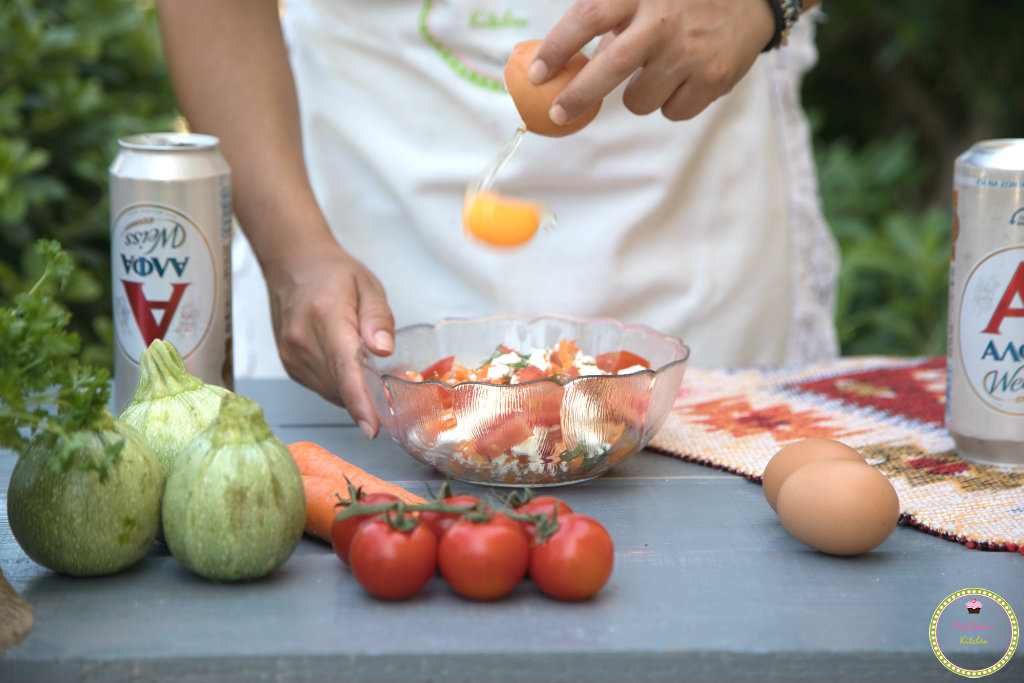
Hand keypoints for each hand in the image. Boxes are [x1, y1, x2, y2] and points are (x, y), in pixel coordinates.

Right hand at [263, 240, 393, 438]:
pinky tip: (347, 367)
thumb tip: (384, 351)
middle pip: (341, 385)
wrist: (292, 266)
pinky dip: (340, 385)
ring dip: (354, 390)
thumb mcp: (368, 285)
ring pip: (331, 392)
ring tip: (367, 368)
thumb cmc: (334, 274)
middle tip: (392, 385)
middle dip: (369, 394)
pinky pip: (322, 388)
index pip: (344, 367)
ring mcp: (291, 355)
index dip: (359, 401)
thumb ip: (378, 318)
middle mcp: (302, 340)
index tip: (372, 429)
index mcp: (326, 317)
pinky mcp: (289, 365)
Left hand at [529, 0, 775, 122]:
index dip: (557, 48)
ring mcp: (690, 52)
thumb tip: (561, 66)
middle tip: (558, 113)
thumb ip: (610, 21)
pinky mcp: (712, 79)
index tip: (536, 74)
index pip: (587, 18)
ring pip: (638, 100)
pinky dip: (670, 103)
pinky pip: (671, 112)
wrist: (752, 1)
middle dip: (578, 95)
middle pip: (610, 66)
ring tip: (657, 72)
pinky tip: (685, 78)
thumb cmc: (682, 1)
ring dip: (637, 96)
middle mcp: (664, 21)